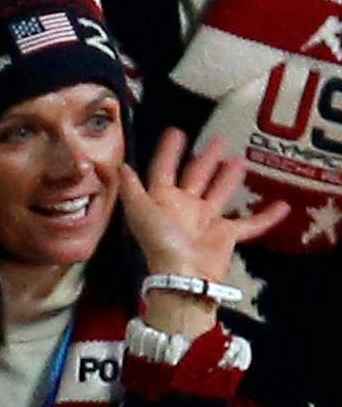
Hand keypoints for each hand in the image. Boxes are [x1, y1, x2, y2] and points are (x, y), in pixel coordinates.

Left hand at [119, 128, 288, 284]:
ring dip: (229, 177)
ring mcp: (206, 221)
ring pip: (220, 193)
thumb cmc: (161, 241)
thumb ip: (132, 189)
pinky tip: (284, 205)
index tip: (177, 132)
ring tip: (241, 158)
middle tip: (219, 139)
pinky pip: (251, 224)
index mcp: (163, 201)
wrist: (184, 274)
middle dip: (206, 159)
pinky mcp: (226, 234)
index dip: (168, 153)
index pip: (164, 171)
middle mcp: (184, 208)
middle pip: (196, 178)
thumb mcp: (141, 212)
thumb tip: (122, 166)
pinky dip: (267, 217)